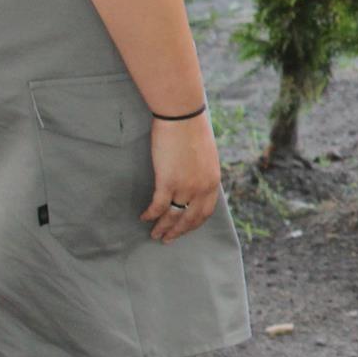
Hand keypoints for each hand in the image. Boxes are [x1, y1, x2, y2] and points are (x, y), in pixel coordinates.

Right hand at [144, 113, 222, 242]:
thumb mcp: (206, 155)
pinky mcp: (168, 181)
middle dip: (178, 231)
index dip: (194, 224)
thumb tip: (194, 180)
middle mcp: (202, 187)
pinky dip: (151, 214)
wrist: (183, 117)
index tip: (185, 230)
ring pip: (174, 216)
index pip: (206, 211)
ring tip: (155, 234)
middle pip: (190, 218)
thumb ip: (202, 171)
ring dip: (163, 228)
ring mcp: (186, 186)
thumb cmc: (192, 130)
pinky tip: (144, 217)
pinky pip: (159, 206)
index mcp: (213, 181)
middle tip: (167, 239)